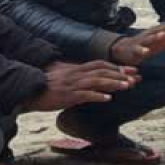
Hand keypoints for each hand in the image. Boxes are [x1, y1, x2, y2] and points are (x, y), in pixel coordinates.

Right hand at [23, 61, 139, 111]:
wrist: (28, 90)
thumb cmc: (45, 85)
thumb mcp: (63, 76)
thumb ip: (77, 75)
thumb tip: (89, 77)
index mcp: (76, 69)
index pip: (100, 65)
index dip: (116, 67)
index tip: (131, 70)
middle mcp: (76, 74)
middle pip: (102, 71)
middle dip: (120, 74)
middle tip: (136, 77)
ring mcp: (72, 85)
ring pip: (97, 81)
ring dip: (113, 83)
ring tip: (127, 86)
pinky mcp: (67, 96)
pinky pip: (84, 95)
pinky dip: (97, 96)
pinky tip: (108, 99)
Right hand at [110, 17, 164, 65]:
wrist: (125, 50)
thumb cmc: (149, 44)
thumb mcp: (164, 40)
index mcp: (159, 32)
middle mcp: (151, 35)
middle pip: (159, 29)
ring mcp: (142, 42)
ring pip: (149, 39)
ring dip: (156, 36)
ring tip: (163, 35)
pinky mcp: (135, 51)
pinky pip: (138, 51)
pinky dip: (142, 51)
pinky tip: (146, 52)